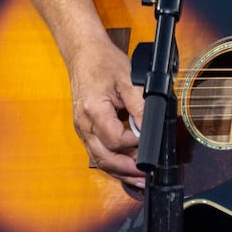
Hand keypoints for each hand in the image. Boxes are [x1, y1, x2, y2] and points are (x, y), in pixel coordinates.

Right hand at [70, 34, 145, 187]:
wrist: (84, 53)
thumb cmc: (104, 62)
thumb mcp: (128, 80)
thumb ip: (140, 106)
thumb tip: (149, 128)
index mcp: (93, 111)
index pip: (115, 140)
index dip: (134, 144)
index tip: (148, 140)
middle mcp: (83, 124)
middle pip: (104, 159)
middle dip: (126, 170)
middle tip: (145, 176)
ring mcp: (82, 128)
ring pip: (99, 159)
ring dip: (119, 171)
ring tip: (138, 178)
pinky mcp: (84, 128)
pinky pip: (97, 151)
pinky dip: (111, 161)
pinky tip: (125, 166)